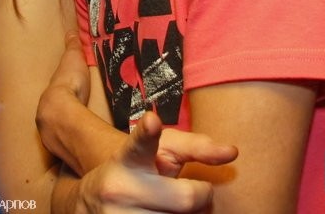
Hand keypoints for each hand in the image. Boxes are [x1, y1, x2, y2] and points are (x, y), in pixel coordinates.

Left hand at [36, 30, 91, 167]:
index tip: (64, 99)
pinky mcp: (62, 149)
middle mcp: (45, 116)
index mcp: (49, 96)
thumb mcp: (73, 59)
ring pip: (56, 134)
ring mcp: (51, 135)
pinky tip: (79, 150)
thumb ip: (72, 46)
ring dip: (63, 135)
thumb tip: (70, 31)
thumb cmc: (68, 83)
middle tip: (70, 121)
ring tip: (76, 137)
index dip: (59, 97)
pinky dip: (71, 147)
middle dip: (59, 120)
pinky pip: (66, 146)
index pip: (53, 96)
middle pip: (52, 117)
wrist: (64, 112)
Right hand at [76, 111, 221, 212]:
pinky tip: (165, 213)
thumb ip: (196, 146)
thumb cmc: (138, 170)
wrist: (90, 202)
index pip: (140, 143)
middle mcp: (121, 188)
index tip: (152, 120)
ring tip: (172, 205)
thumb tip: (233, 152)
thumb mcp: (159, 151)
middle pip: (185, 199)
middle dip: (202, 196)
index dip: (147, 132)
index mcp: (130, 158)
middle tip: (200, 191)